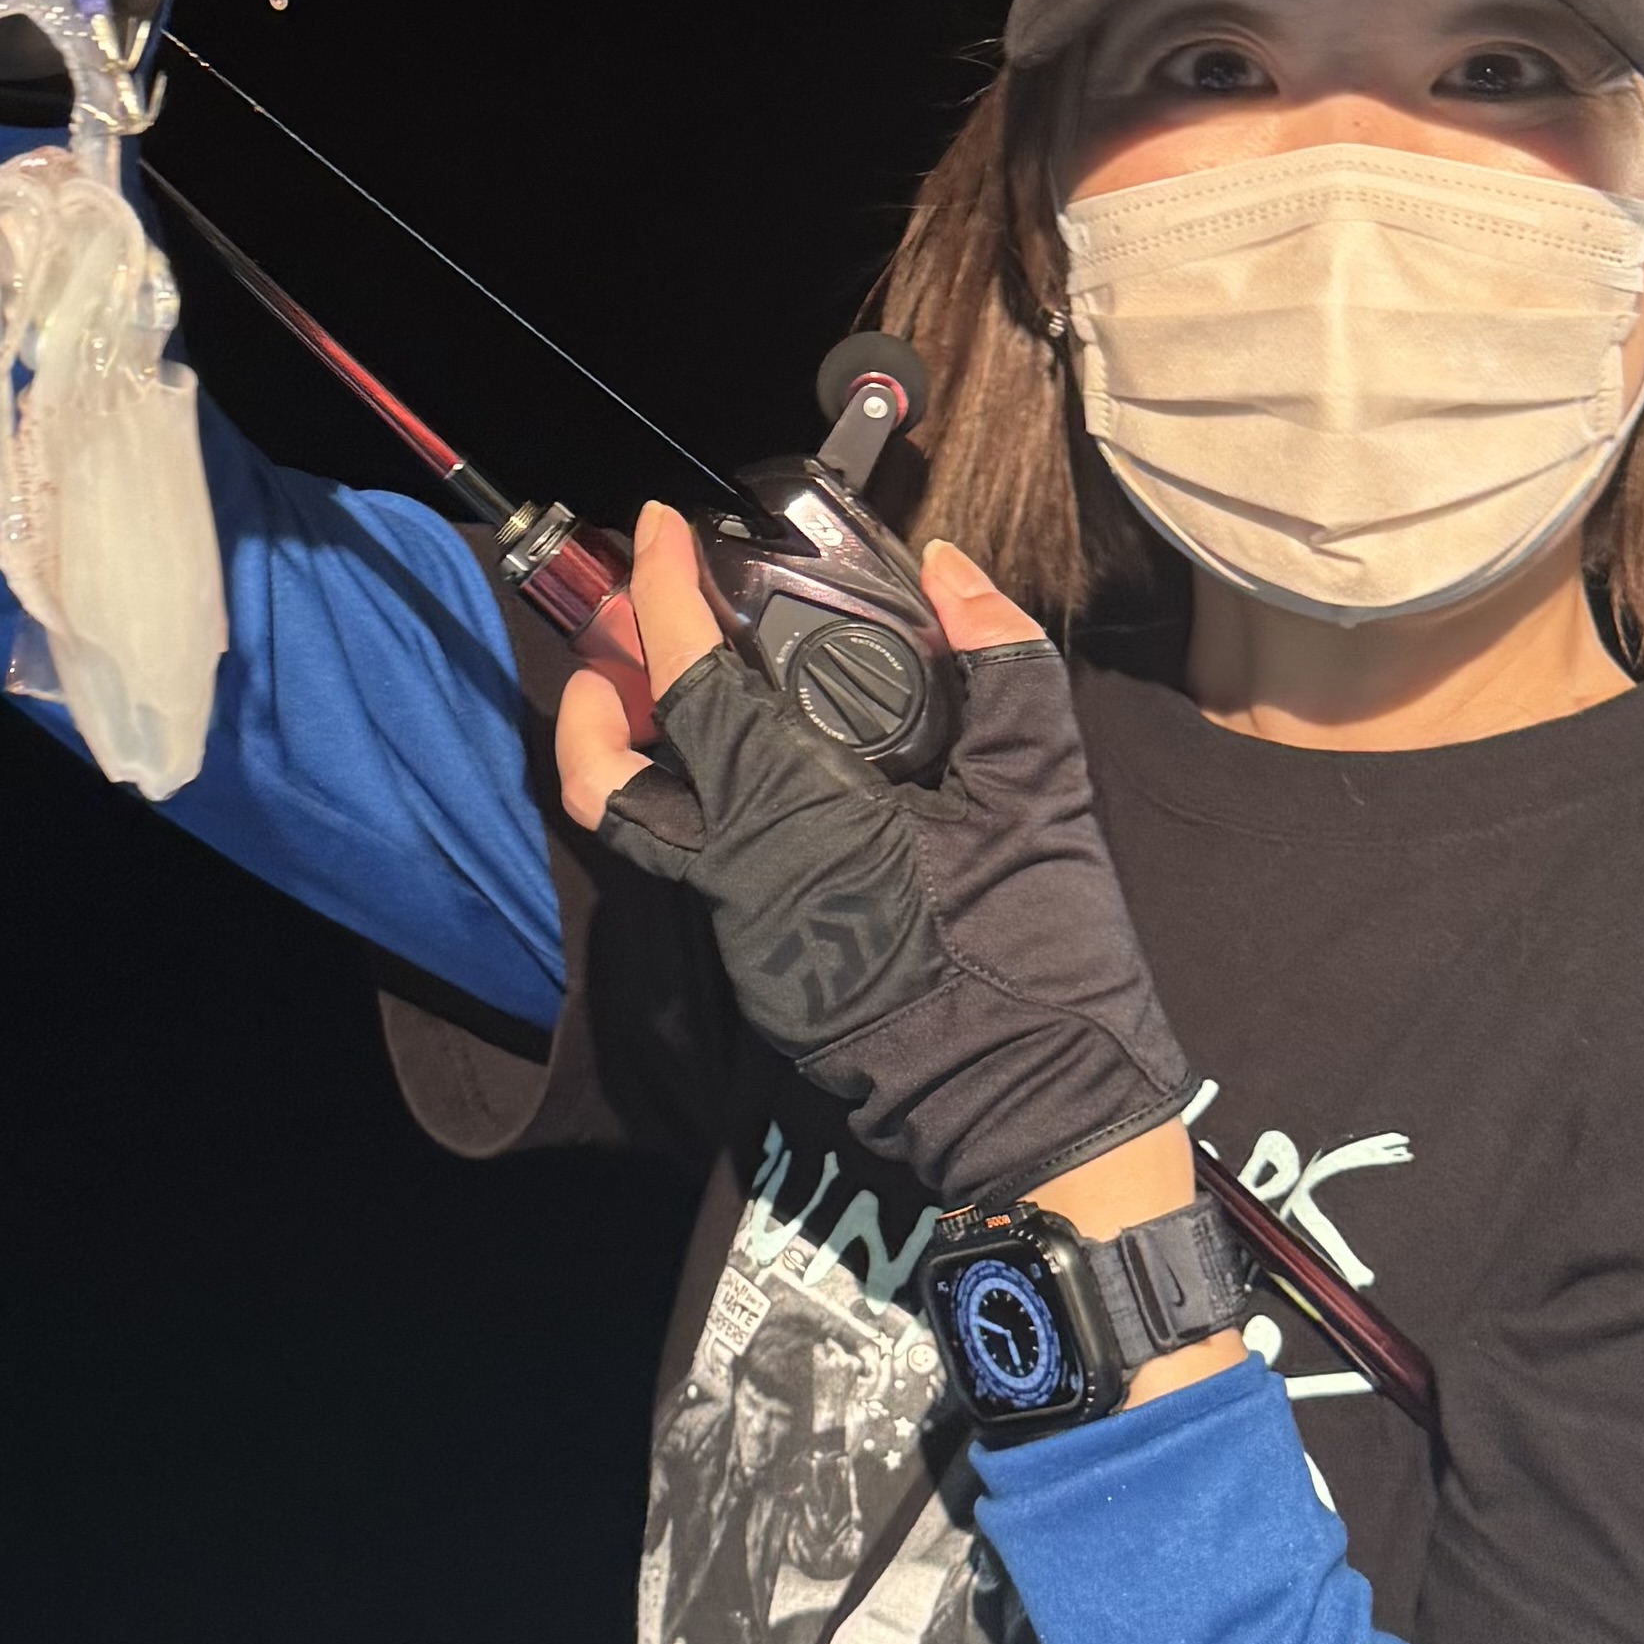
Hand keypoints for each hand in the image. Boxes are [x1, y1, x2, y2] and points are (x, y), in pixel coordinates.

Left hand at [559, 509, 1192, 1209]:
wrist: (1044, 1114)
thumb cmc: (1042, 951)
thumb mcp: (1040, 786)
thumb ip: (994, 659)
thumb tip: (948, 569)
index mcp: (798, 814)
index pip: (691, 680)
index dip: (661, 590)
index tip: (657, 528)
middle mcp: (742, 876)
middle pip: (609, 780)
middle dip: (599, 694)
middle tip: (630, 630)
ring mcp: (745, 939)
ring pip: (647, 835)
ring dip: (641, 757)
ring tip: (684, 697)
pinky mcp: (767, 983)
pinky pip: (706, 877)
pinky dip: (708, 811)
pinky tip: (769, 779)